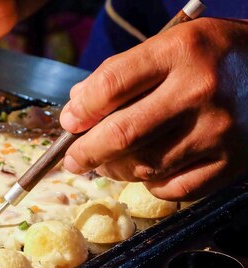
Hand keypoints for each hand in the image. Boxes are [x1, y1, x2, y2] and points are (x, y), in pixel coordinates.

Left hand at [60, 18, 247, 200]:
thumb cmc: (213, 58)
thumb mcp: (171, 46)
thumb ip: (121, 73)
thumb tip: (75, 110)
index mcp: (180, 52)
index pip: (110, 86)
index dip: (79, 110)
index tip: (69, 122)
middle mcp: (200, 91)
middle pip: (121, 135)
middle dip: (85, 152)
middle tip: (73, 159)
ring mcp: (218, 131)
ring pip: (143, 166)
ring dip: (114, 169)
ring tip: (108, 161)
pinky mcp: (232, 163)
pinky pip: (173, 189)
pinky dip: (150, 184)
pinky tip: (148, 170)